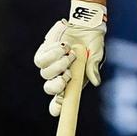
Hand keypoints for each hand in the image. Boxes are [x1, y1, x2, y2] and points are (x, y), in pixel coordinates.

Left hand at [33, 0, 106, 115]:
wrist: (84, 24)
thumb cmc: (93, 41)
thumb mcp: (96, 54)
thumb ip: (93, 67)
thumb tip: (95, 82)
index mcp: (74, 80)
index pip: (63, 98)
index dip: (58, 106)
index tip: (56, 111)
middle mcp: (60, 75)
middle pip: (50, 88)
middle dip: (56, 85)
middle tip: (67, 75)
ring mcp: (50, 65)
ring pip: (45, 73)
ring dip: (58, 64)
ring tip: (70, 53)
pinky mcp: (43, 54)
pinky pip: (40, 60)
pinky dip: (52, 53)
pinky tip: (63, 46)